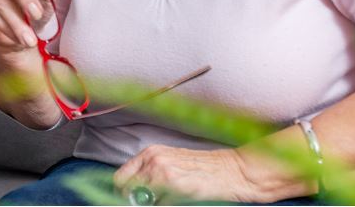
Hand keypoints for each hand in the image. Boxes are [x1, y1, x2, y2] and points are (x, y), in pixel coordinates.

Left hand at [115, 145, 260, 203]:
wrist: (234, 171)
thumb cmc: (205, 169)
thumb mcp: (172, 164)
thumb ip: (150, 174)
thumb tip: (134, 194)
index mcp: (150, 153)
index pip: (120, 177)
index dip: (124, 193)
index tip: (132, 201)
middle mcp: (153, 160)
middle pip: (127, 190)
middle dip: (135, 201)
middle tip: (150, 203)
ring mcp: (163, 173)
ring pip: (143, 201)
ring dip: (153, 204)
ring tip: (171, 200)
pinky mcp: (175, 186)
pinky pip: (159, 205)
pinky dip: (166, 206)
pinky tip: (179, 202)